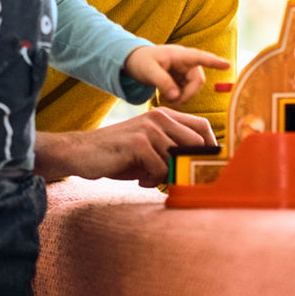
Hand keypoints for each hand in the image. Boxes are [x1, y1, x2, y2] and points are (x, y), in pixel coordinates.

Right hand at [34, 109, 216, 187]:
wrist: (82, 152)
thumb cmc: (119, 154)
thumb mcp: (150, 148)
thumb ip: (173, 151)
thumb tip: (201, 168)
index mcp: (165, 115)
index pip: (202, 126)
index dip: (212, 147)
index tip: (209, 166)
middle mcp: (159, 117)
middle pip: (196, 143)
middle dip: (191, 166)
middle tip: (177, 180)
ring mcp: (149, 128)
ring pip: (177, 160)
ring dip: (166, 176)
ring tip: (148, 177)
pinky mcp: (138, 142)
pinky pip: (160, 169)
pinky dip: (152, 180)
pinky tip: (139, 179)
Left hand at [123, 45, 231, 105]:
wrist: (134, 61)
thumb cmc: (141, 61)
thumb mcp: (148, 71)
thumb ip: (162, 83)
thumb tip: (175, 96)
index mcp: (179, 55)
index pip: (200, 57)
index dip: (214, 62)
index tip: (227, 65)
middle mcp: (185, 62)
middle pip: (197, 80)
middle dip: (187, 94)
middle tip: (173, 103)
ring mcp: (184, 70)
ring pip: (192, 88)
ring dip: (181, 97)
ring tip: (164, 99)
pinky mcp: (181, 78)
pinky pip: (186, 91)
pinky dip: (177, 96)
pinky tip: (165, 97)